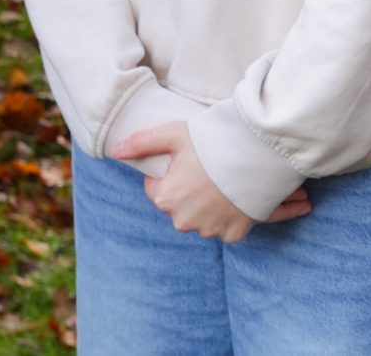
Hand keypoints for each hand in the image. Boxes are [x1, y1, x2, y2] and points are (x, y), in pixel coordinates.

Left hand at [108, 124, 307, 240]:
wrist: (256, 156)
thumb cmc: (212, 143)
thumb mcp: (174, 135)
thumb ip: (142, 143)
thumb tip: (114, 152)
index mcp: (166, 199)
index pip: (156, 189)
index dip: (168, 175)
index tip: (184, 163)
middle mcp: (183, 221)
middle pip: (178, 206)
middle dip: (187, 192)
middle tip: (205, 170)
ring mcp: (209, 230)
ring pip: (201, 218)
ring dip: (207, 205)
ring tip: (223, 181)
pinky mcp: (232, 235)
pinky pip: (224, 227)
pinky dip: (228, 216)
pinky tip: (235, 197)